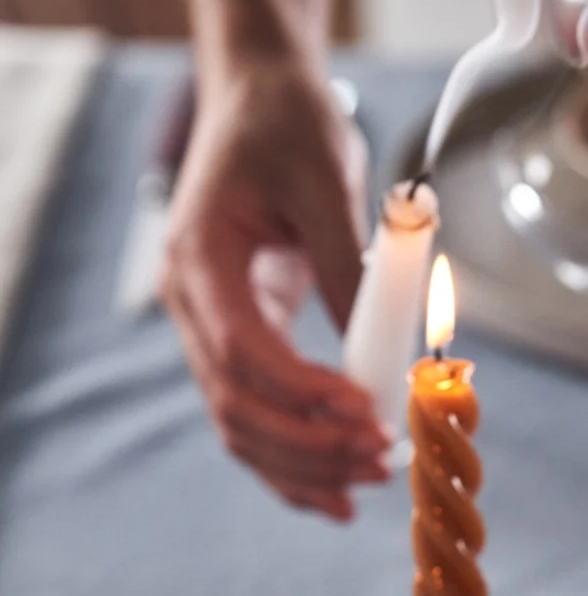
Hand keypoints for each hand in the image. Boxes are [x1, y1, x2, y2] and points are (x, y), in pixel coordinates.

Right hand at [160, 54, 387, 520]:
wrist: (258, 99)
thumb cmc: (288, 125)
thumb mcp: (326, 178)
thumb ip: (351, 261)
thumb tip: (387, 349)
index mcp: (199, 258)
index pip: (241, 351)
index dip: (304, 392)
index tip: (367, 411)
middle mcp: (191, 303)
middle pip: (237, 406)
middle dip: (310, 444)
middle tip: (381, 458)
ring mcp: (209, 329)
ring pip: (241, 428)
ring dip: (304, 466)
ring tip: (369, 481)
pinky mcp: (239, 343)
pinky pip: (256, 420)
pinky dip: (292, 465)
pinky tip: (337, 495)